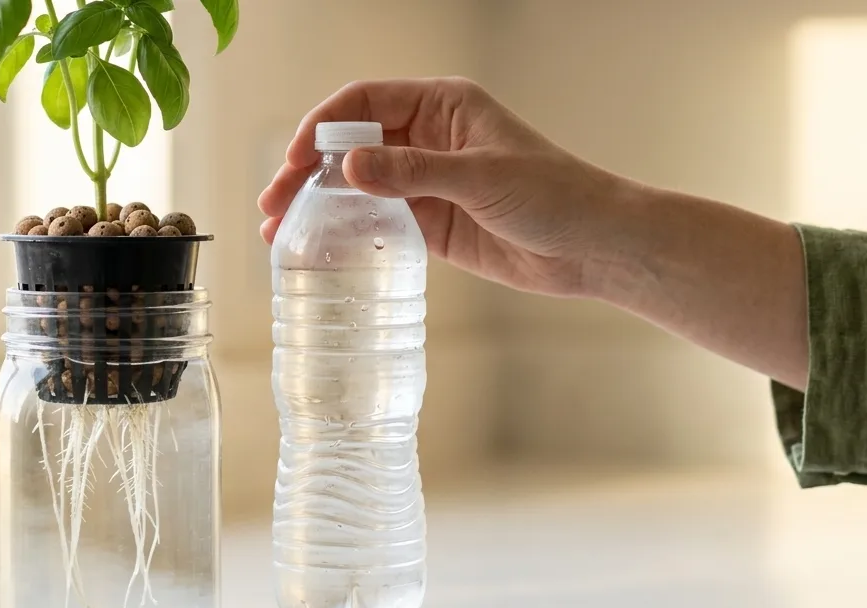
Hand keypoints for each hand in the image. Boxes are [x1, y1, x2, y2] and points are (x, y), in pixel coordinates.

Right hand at [258, 77, 629, 297]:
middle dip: (308, 169)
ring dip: (319, 203)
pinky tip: (318, 247)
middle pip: (351, 144)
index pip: (365, 102)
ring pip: (358, 185)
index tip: (296, 159)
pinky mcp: (432, 223)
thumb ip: (414, 171)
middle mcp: (429, 137)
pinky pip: (377, 221)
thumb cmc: (555, 195)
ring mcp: (427, 181)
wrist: (593, 247)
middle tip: (273, 201)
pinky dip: (346, 231)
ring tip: (278, 229)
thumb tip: (350, 166)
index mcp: (442, 104)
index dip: (323, 126)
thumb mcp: (481, 177)